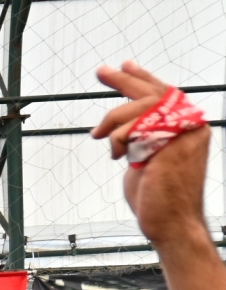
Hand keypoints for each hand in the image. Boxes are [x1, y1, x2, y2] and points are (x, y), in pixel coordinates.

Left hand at [91, 62, 213, 246]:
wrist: (170, 223)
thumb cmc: (156, 198)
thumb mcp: (145, 159)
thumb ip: (141, 140)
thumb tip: (124, 132)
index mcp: (188, 127)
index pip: (165, 94)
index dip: (143, 78)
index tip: (124, 66)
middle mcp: (191, 125)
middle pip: (154, 92)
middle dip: (124, 80)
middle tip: (101, 72)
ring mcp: (184, 133)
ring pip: (141, 106)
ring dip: (113, 119)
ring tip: (99, 135)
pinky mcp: (171, 143)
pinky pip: (136, 126)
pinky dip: (119, 137)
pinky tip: (116, 153)